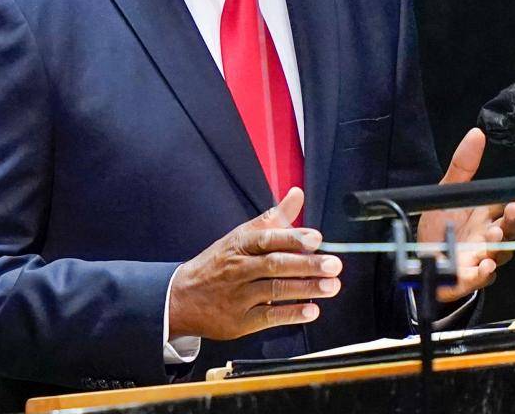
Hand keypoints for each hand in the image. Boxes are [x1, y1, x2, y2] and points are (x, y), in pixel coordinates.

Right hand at [167, 188, 342, 340]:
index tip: (315, 239)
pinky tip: (311, 311)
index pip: (266, 238)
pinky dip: (291, 314)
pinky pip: (268, 317)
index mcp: (240, 244)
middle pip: (274, 265)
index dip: (292, 238)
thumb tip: (298, 194)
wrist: (181, 298)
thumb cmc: (218, 264)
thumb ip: (274, 218)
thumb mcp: (241, 236)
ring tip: (331, 286)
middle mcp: (238, 268)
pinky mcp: (240, 321)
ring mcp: (238, 296)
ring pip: (274, 290)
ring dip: (305, 288)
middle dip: (306, 265)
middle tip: (333, 265)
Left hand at [418, 127, 514, 301]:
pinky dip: (483, 273)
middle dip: (512, 226)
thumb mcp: (448, 192)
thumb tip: (476, 134)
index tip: (514, 202)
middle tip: (508, 217)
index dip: (514, 209)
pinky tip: (483, 266)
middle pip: (511, 233)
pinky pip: (481, 277)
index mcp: (487, 216)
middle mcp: (489, 237)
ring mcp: (481, 258)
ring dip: (498, 247)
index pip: (509, 211)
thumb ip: (462, 165)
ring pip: (499, 254)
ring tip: (492, 237)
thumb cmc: (441, 226)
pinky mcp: (468, 278)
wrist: (421, 258)